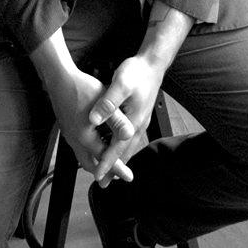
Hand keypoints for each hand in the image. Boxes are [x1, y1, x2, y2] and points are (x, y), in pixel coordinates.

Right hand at [45, 65, 134, 183]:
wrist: (59, 79)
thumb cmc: (81, 88)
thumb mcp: (103, 103)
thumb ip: (117, 120)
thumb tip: (129, 134)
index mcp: (84, 137)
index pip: (104, 158)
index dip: (118, 168)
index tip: (128, 177)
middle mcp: (75, 139)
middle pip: (90, 164)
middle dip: (105, 171)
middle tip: (117, 175)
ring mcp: (69, 135)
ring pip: (84, 156)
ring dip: (97, 161)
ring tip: (109, 161)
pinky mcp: (68, 128)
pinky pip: (80, 147)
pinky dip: (91, 151)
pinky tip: (98, 144)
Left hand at [88, 55, 164, 185]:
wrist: (153, 64)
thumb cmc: (137, 73)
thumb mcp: (121, 85)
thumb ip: (108, 103)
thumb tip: (94, 120)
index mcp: (134, 120)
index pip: (118, 147)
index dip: (107, 163)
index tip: (98, 176)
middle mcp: (139, 124)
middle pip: (124, 151)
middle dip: (114, 168)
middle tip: (103, 183)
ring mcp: (140, 120)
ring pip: (128, 146)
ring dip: (118, 158)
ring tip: (110, 170)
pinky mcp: (139, 115)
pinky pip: (129, 137)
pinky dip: (122, 146)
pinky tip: (116, 146)